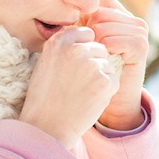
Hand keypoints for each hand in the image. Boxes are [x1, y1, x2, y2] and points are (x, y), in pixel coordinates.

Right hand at [19, 27, 119, 148]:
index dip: (84, 48)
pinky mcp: (104, 82)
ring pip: (107, 64)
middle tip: (77, 82)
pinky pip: (113, 79)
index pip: (86, 33)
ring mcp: (91, 65)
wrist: (47, 126)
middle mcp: (76, 49)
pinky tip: (89, 99)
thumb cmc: (44, 95)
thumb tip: (87, 35)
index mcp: (59, 41)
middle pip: (99, 48)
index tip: (74, 64)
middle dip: (93, 62)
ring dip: (100, 76)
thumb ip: (65, 46)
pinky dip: (105, 90)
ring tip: (81, 91)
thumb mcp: (46, 61)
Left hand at [82, 0, 148, 129]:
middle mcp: (134, 21)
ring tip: (100, 59)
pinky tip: (107, 62)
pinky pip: (110, 40)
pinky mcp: (140, 46)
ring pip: (102, 26)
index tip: (85, 39)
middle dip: (88, 33)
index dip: (85, 20)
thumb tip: (69, 0)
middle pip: (98, 13)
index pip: (98, 2)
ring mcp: (139, 33)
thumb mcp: (87, 40)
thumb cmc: (93, 69)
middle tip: (92, 52)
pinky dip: (103, 52)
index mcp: (123, 16)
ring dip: (94, 46)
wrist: (110, 100)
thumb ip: (83, 20)